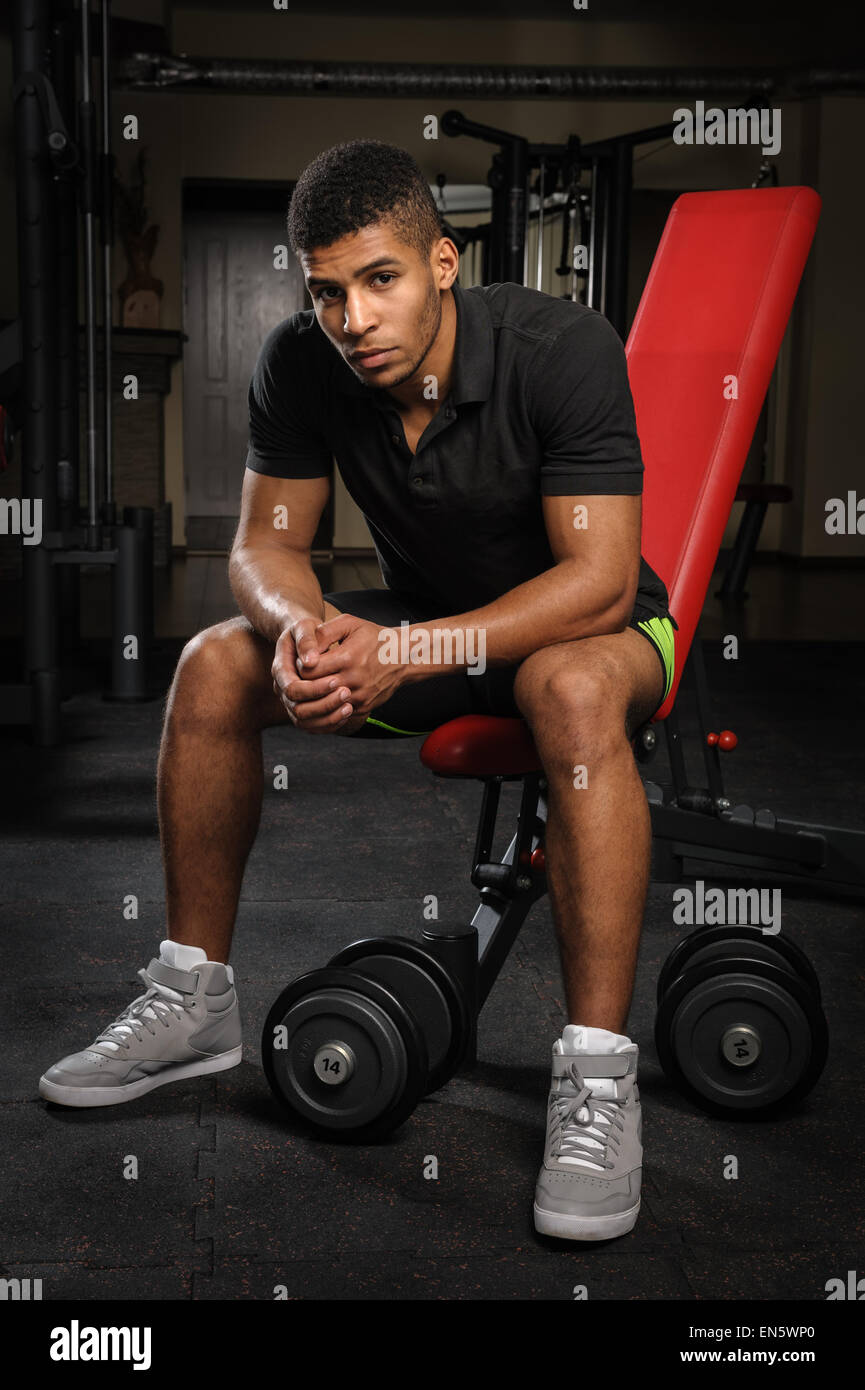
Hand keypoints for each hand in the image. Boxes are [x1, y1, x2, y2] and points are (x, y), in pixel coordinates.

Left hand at [271, 613, 405, 733]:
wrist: (403, 657)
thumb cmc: (374, 637)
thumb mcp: (350, 624)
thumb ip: (324, 632)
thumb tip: (304, 649)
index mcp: (347, 657)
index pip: (308, 670)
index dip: (300, 666)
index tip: (303, 660)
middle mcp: (354, 680)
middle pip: (313, 689)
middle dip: (304, 682)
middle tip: (304, 674)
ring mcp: (359, 696)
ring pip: (323, 704)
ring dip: (315, 696)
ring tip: (314, 684)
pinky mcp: (363, 707)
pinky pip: (336, 712)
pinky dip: (328, 704)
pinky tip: (327, 693)